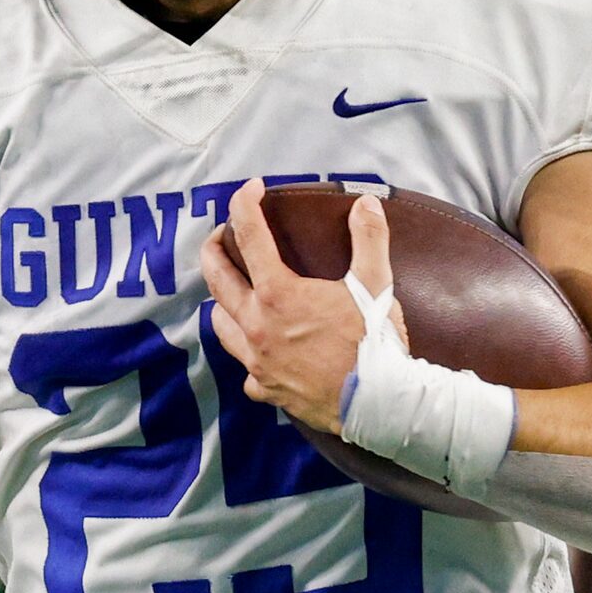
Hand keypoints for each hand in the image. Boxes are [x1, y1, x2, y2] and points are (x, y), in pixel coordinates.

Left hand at [201, 180, 396, 433]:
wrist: (378, 403)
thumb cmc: (374, 342)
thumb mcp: (375, 284)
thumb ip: (368, 238)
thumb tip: (365, 203)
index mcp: (279, 294)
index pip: (249, 236)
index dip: (244, 204)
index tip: (250, 189)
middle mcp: (257, 325)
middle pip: (216, 279)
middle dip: (214, 250)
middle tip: (222, 237)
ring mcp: (257, 361)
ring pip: (221, 325)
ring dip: (223, 304)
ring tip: (235, 294)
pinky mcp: (267, 389)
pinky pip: (247, 370)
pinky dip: (250, 356)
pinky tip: (264, 353)